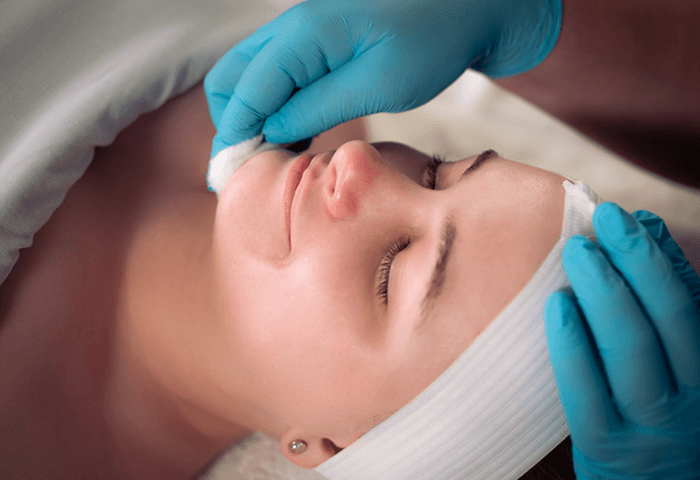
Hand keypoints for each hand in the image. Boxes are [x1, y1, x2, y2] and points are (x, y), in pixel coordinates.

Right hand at [204, 0, 561, 156]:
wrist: (469, 8)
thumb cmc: (435, 39)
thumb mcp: (379, 84)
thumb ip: (317, 108)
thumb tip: (270, 133)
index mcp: (305, 33)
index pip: (244, 88)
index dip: (235, 135)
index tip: (234, 177)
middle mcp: (294, 28)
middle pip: (233, 77)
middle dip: (235, 124)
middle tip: (256, 168)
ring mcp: (305, 35)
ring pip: (252, 78)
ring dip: (255, 119)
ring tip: (279, 160)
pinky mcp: (319, 46)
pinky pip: (279, 78)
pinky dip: (277, 109)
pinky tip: (297, 138)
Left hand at [545, 202, 699, 479]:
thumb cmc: (658, 419)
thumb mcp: (677, 367)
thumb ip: (664, 304)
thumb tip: (648, 231)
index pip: (690, 304)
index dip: (662, 257)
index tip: (631, 217)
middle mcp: (691, 398)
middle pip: (669, 316)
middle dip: (637, 260)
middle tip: (604, 216)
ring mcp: (650, 426)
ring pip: (631, 348)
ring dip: (605, 290)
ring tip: (578, 250)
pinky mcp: (606, 448)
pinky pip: (587, 392)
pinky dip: (573, 343)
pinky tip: (557, 304)